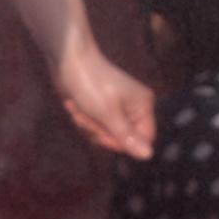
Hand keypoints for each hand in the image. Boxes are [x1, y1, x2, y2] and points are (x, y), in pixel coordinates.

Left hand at [53, 43, 156, 159]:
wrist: (69, 62)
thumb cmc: (91, 85)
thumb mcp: (108, 114)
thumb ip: (128, 137)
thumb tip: (149, 156)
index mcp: (144, 106)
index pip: (143, 138)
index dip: (123, 143)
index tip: (103, 136)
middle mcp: (134, 108)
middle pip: (122, 138)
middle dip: (99, 131)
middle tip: (86, 117)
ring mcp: (118, 108)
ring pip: (106, 133)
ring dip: (88, 125)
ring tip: (78, 109)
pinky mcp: (102, 107)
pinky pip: (96, 126)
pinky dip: (83, 120)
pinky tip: (75, 107)